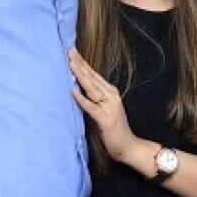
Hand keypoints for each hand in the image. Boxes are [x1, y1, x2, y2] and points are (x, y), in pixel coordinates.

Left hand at [69, 48, 134, 162]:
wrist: (128, 146)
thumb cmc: (113, 129)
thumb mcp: (103, 109)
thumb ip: (93, 98)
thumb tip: (76, 87)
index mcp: (110, 92)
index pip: (93, 74)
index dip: (83, 62)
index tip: (72, 51)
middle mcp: (111, 96)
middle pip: (92, 77)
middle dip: (80, 63)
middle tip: (69, 51)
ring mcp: (109, 106)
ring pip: (91, 88)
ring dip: (80, 75)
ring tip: (70, 64)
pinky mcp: (105, 119)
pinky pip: (91, 107)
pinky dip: (81, 98)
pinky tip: (73, 90)